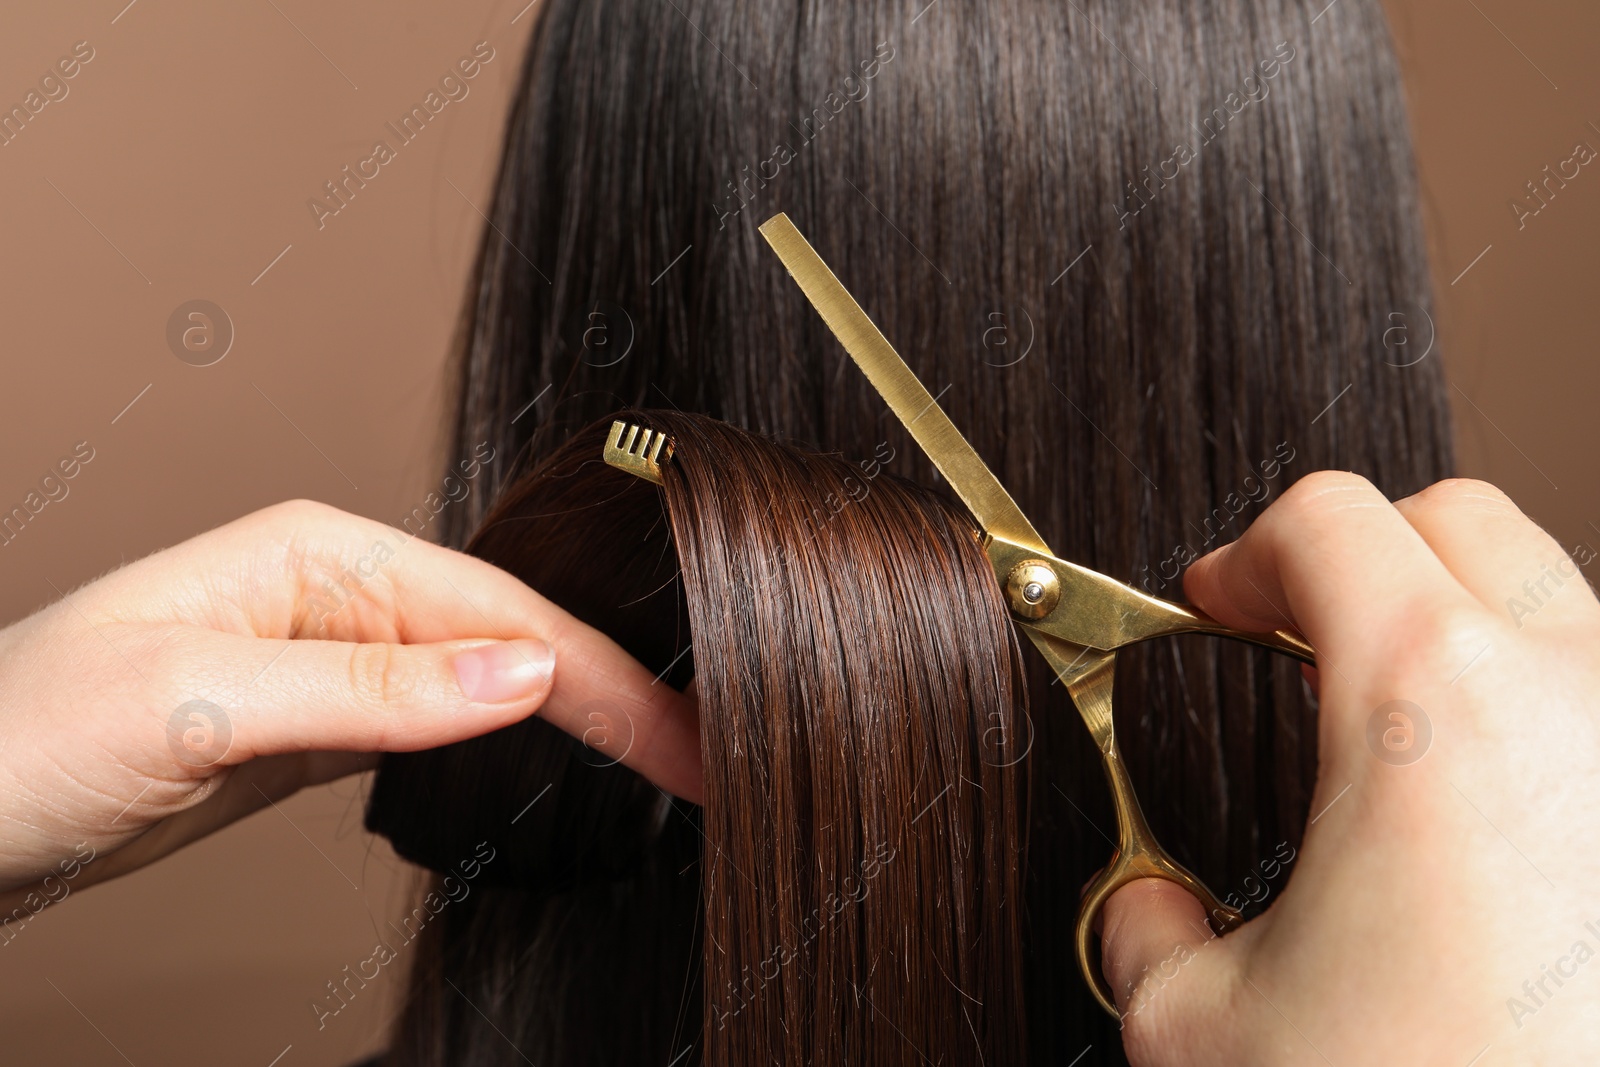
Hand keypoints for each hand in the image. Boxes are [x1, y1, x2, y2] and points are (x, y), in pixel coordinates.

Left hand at [0, 500, 700, 907]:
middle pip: (513, 644)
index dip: (607, 684)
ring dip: (577, 722)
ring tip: (666, 762)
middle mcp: (340, 593)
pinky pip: (440, 725)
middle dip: (617, 700)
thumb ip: (374, 690)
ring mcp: (334, 660)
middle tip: (708, 761)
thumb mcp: (204, 701)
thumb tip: (525, 677)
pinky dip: (512, 748)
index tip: (689, 742)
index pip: (503, 617)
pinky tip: (558, 763)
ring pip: (488, 684)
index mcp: (323, 553)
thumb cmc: (26, 733)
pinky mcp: (319, 725)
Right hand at [1102, 474, 1599, 1062]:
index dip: (1242, 553)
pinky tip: (1489, 827)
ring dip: (1461, 634)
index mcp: (1431, 703)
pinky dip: (1539, 723)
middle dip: (1359, 558)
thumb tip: (1147, 914)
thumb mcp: (1209, 1033)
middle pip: (1456, 524)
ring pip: (1553, 608)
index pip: (1328, 523)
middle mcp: (1574, 699)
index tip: (1213, 604)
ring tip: (1395, 739)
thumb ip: (1146, 938)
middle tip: (1292, 637)